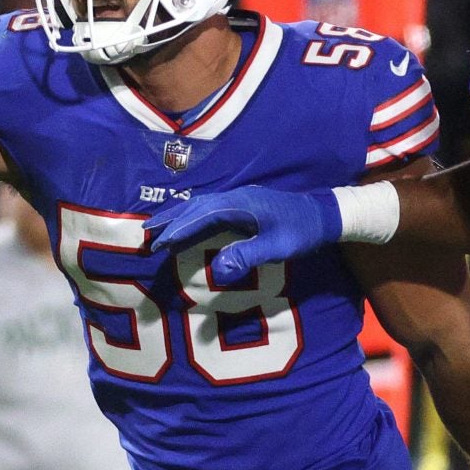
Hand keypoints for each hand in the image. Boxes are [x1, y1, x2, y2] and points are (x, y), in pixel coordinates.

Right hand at [146, 186, 340, 284]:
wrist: (323, 214)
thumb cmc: (302, 231)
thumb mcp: (277, 247)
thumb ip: (248, 256)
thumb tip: (219, 272)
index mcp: (241, 204)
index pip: (202, 215)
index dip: (179, 228)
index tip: (159, 242)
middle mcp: (236, 197)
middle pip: (195, 206)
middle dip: (170, 220)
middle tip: (146, 235)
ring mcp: (239, 199)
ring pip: (201, 206)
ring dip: (178, 216)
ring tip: (157, 229)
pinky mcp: (243, 205)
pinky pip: (210, 209)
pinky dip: (193, 217)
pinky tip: (186, 226)